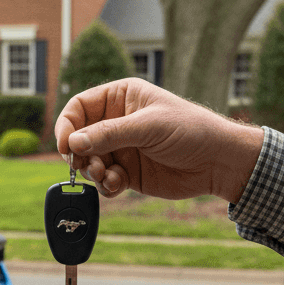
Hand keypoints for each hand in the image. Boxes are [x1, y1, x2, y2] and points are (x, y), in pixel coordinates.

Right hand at [54, 79, 262, 202]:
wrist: (218, 161)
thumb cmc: (190, 130)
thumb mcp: (148, 127)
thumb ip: (109, 134)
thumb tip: (72, 142)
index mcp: (120, 98)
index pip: (79, 107)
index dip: (67, 125)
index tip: (65, 146)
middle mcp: (116, 123)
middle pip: (78, 137)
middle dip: (78, 154)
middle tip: (86, 165)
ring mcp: (120, 149)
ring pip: (88, 162)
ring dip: (92, 172)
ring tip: (107, 176)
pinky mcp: (127, 173)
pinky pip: (103, 181)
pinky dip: (105, 186)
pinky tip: (118, 185)